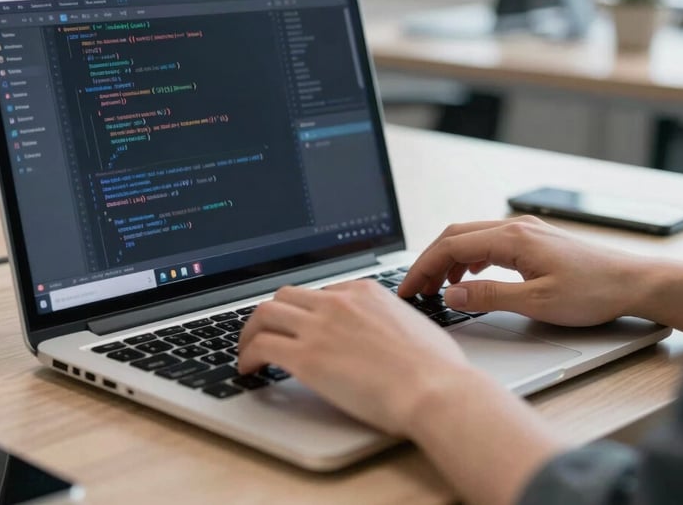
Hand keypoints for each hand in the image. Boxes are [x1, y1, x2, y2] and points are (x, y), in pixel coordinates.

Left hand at [238, 276, 564, 504]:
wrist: (434, 389)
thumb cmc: (436, 368)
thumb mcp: (414, 325)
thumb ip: (390, 320)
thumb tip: (389, 331)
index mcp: (364, 292)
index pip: (319, 293)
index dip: (304, 311)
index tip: (298, 326)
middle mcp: (338, 302)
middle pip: (285, 295)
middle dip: (271, 314)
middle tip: (263, 332)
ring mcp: (320, 326)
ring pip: (266, 313)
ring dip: (250, 331)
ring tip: (246, 349)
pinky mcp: (306, 356)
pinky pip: (262, 346)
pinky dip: (247, 355)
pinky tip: (248, 369)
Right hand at [398, 215, 648, 326]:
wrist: (632, 282)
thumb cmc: (592, 292)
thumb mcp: (537, 302)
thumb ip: (489, 296)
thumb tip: (450, 294)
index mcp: (511, 238)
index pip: (450, 246)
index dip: (422, 267)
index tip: (408, 288)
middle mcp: (513, 228)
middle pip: (455, 236)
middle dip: (428, 261)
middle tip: (414, 288)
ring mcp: (522, 232)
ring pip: (469, 238)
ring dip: (447, 260)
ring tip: (436, 287)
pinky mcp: (530, 241)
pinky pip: (486, 243)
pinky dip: (468, 259)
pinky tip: (468, 278)